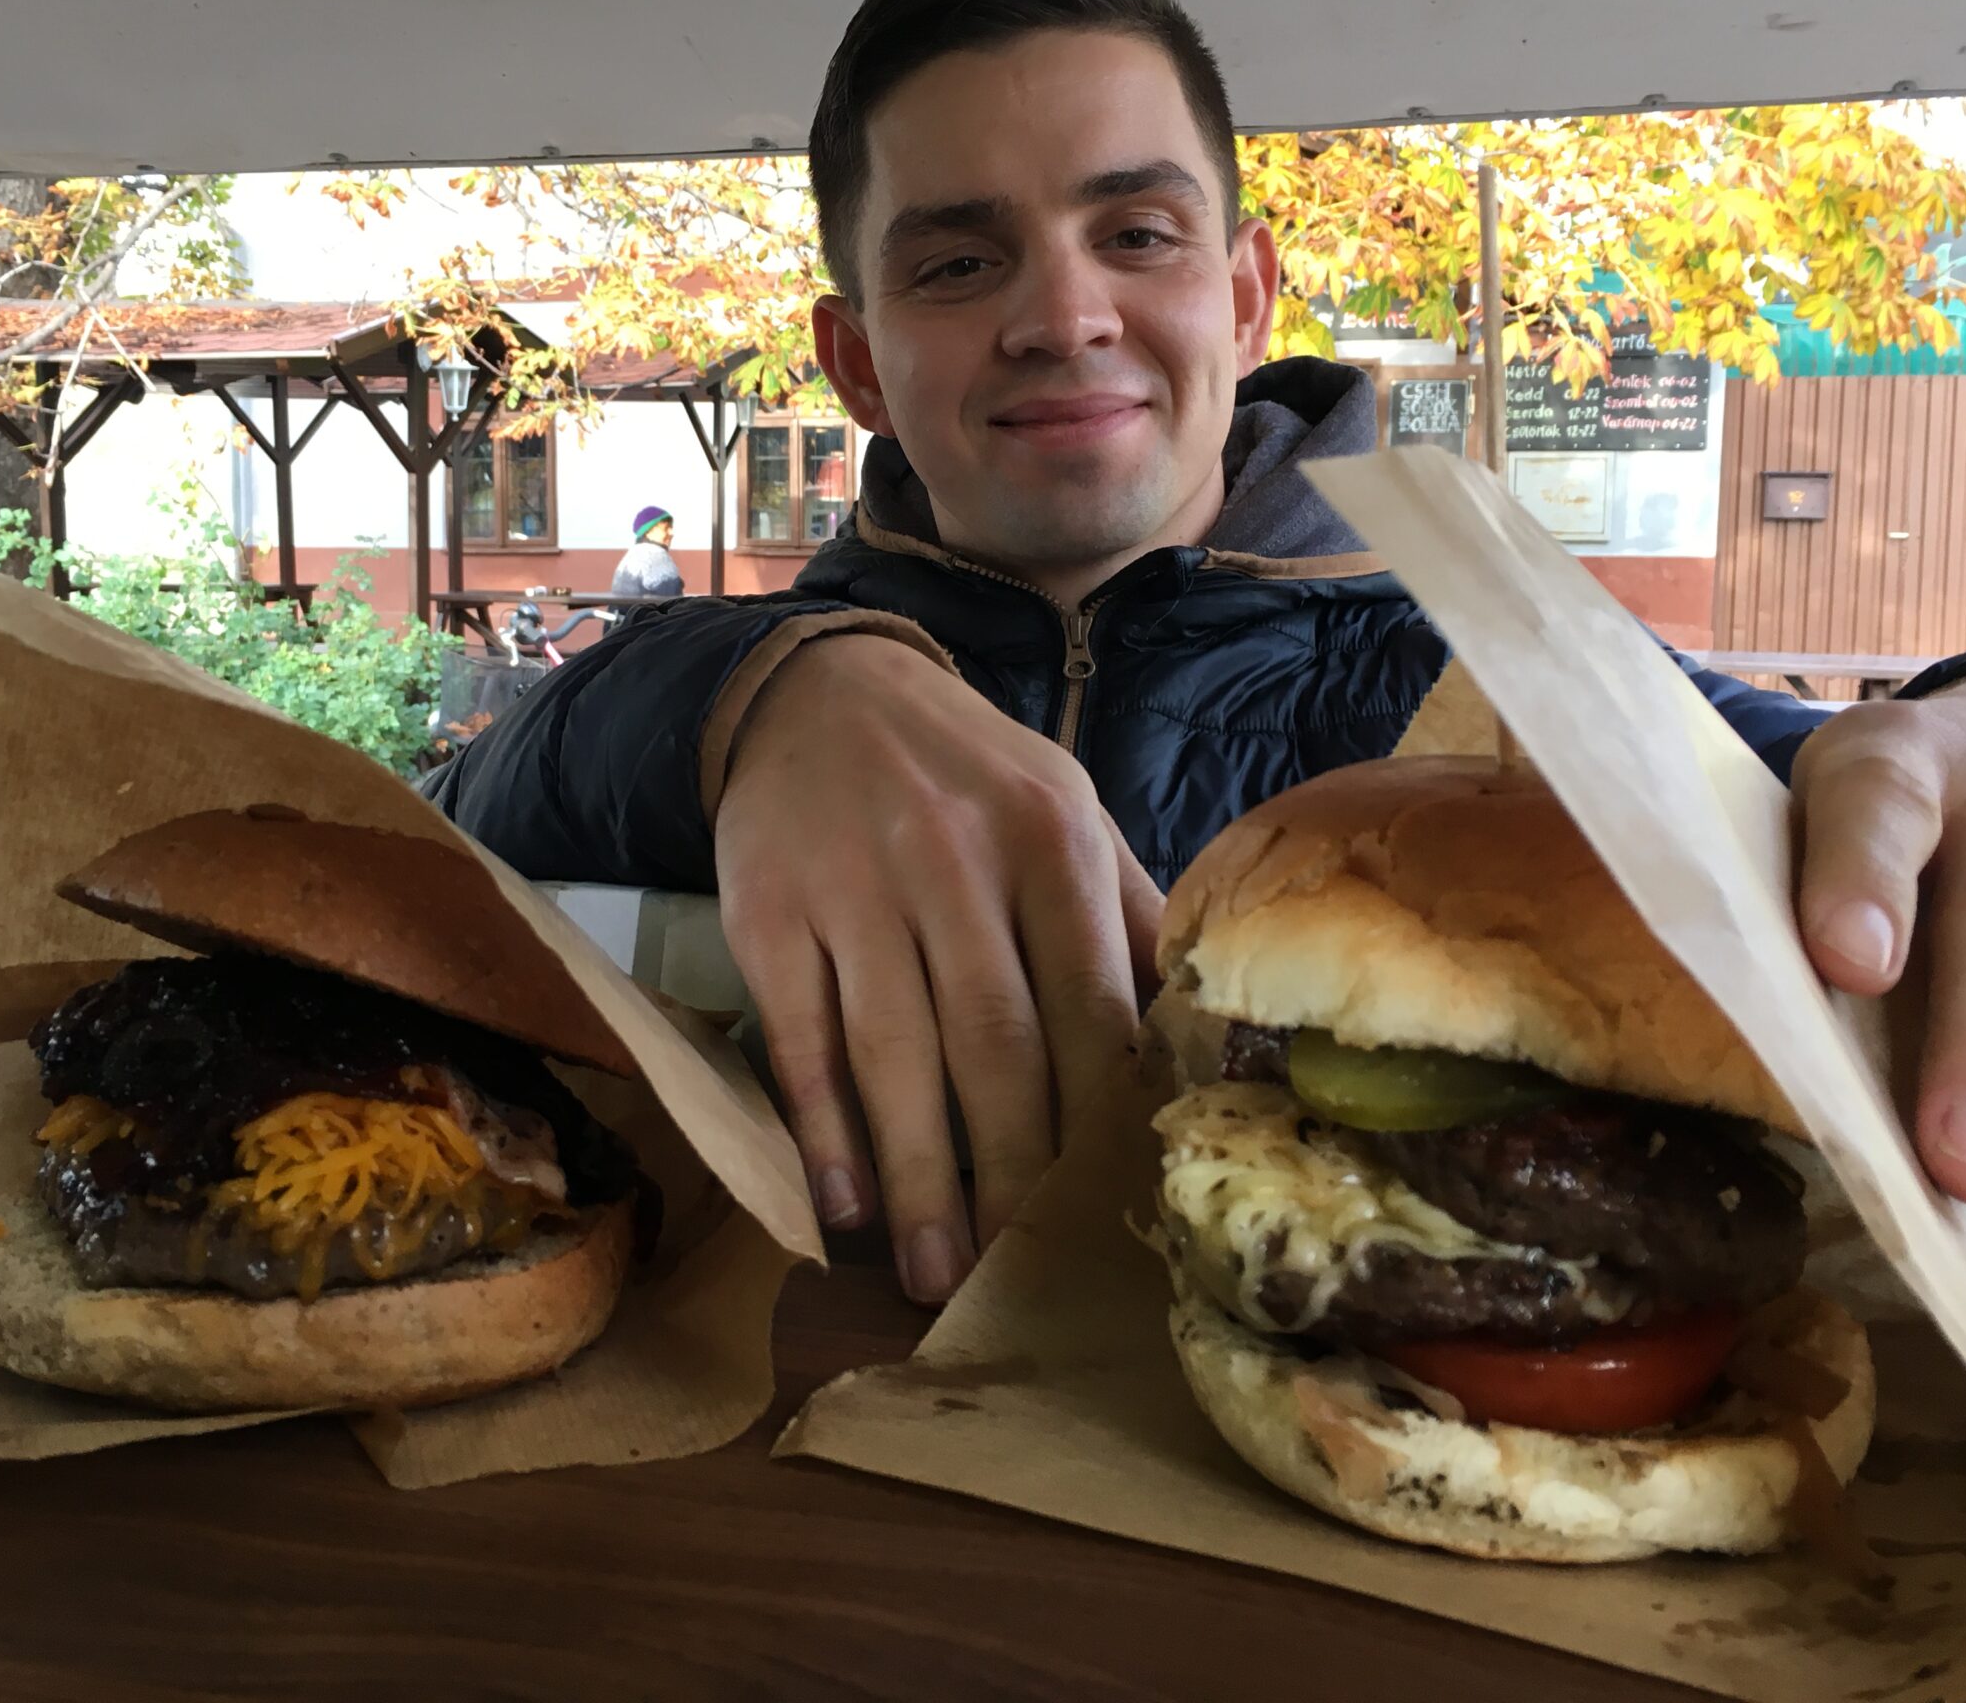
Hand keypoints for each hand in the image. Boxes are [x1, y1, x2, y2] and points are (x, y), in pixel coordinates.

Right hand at [716, 634, 1160, 1302]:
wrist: (824, 690)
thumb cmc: (969, 778)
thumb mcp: (1066, 814)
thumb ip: (1126, 918)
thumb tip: (1197, 1040)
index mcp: (1049, 839)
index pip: (1090, 999)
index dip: (1101, 1116)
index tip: (1112, 1210)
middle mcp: (952, 858)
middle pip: (994, 1042)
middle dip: (1013, 1172)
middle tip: (1022, 1274)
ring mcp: (853, 885)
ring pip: (893, 1053)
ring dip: (916, 1178)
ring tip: (934, 1274)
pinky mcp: (768, 909)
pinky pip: (800, 1037)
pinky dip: (821, 1128)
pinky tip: (843, 1205)